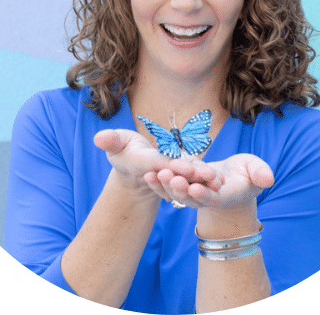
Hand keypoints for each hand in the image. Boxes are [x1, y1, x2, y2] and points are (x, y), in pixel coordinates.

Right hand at [94, 130, 222, 194]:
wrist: (133, 167)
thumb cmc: (122, 149)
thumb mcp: (115, 142)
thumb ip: (111, 140)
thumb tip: (99, 138)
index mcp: (145, 164)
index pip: (160, 165)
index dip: (172, 165)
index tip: (185, 165)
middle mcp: (159, 174)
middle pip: (178, 176)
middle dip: (194, 176)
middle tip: (211, 175)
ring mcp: (170, 179)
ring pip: (187, 181)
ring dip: (203, 182)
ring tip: (220, 179)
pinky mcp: (178, 178)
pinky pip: (192, 180)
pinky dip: (204, 180)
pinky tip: (220, 179)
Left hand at [144, 154, 273, 208]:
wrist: (234, 180)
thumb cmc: (248, 174)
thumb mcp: (257, 170)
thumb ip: (261, 173)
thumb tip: (268, 179)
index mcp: (225, 196)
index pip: (213, 197)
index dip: (204, 194)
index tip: (195, 188)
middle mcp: (207, 198)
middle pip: (192, 197)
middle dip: (181, 188)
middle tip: (170, 177)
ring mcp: (194, 194)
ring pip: (178, 194)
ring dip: (167, 185)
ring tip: (156, 174)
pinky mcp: (184, 188)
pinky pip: (169, 188)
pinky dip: (158, 184)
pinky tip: (147, 175)